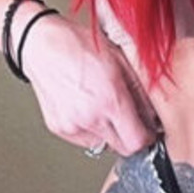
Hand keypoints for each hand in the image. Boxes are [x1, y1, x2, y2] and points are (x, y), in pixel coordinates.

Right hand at [22, 15, 162, 155]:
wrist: (40, 44)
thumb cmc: (78, 45)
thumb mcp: (120, 61)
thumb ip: (140, 92)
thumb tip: (153, 114)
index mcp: (110, 100)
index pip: (138, 141)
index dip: (147, 137)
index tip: (147, 129)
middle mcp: (90, 117)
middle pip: (123, 148)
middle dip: (130, 136)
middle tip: (128, 119)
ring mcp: (72, 126)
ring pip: (104, 145)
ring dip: (109, 132)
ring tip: (102, 107)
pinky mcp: (59, 128)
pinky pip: (84, 140)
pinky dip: (91, 129)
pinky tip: (87, 107)